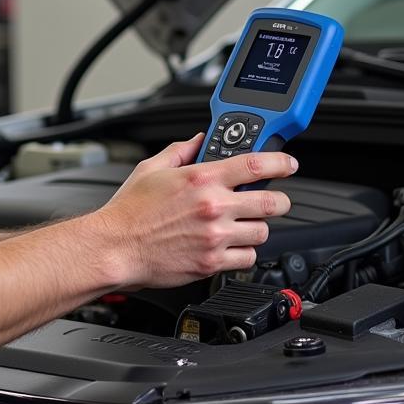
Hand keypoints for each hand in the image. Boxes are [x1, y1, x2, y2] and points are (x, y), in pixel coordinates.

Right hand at [94, 134, 296, 289]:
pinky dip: (243, 253)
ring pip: (262, 232)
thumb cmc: (128, 212)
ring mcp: (215, 236)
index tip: (288, 164)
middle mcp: (213, 207)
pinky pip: (247, 258)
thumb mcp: (151, 169)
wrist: (115, 248)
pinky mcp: (212, 262)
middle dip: (278, 201)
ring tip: (242, 226)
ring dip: (256, 228)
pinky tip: (229, 246)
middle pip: (271, 202)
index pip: (255, 164)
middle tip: (271, 201)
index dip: (280, 162)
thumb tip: (198, 141)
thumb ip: (180, 151)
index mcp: (201, 178)